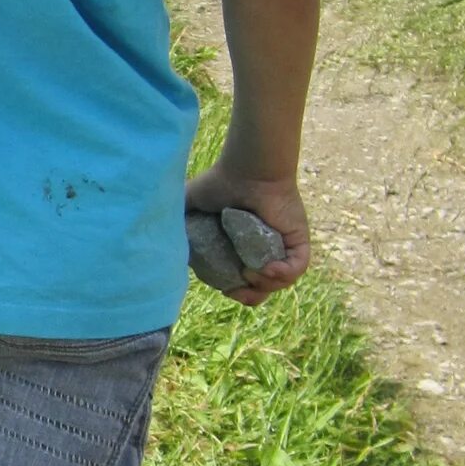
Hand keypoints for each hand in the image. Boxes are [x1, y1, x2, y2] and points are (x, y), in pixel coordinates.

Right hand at [185, 160, 311, 306]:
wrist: (245, 168)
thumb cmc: (218, 182)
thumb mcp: (188, 207)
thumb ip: (176, 228)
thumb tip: (166, 252)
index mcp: (241, 246)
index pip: (242, 281)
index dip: (234, 291)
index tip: (225, 288)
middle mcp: (264, 248)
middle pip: (263, 288)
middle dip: (250, 296)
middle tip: (238, 289)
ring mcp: (283, 245)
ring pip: (281, 281)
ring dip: (265, 286)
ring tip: (251, 273)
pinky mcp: (298, 239)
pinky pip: (297, 267)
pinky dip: (284, 274)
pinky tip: (268, 268)